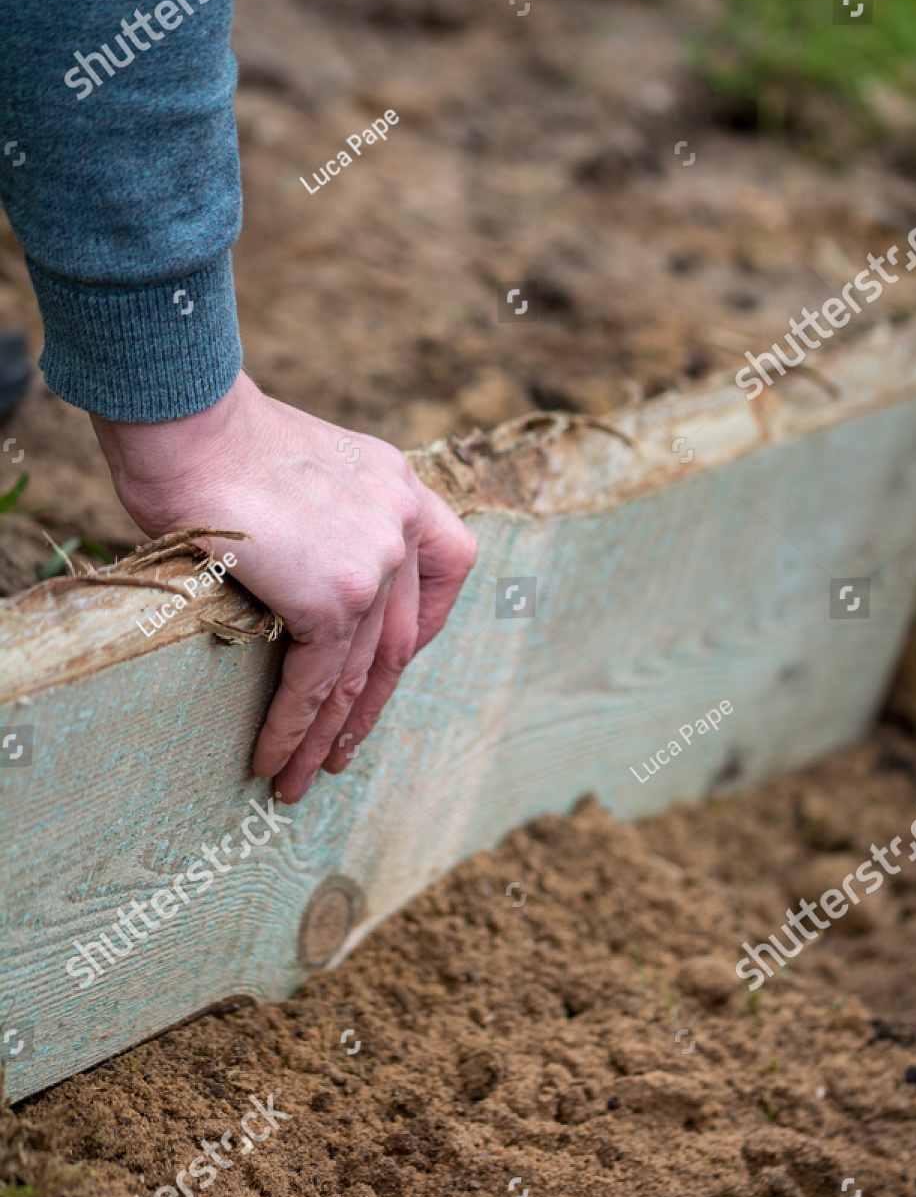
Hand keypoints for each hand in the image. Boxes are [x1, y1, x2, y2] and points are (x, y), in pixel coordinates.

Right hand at [92, 371, 477, 800]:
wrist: (186, 418)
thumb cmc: (216, 439)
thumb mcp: (305, 470)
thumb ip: (326, 521)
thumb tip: (299, 580)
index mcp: (400, 485)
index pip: (448, 568)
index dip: (418, 631)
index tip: (384, 673)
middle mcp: (400, 523)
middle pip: (398, 638)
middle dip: (365, 705)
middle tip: (339, 754)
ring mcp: (373, 562)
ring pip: (357, 672)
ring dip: (324, 733)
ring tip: (295, 778)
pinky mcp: (332, 594)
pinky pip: (316, 678)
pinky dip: (291, 724)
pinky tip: (271, 755)